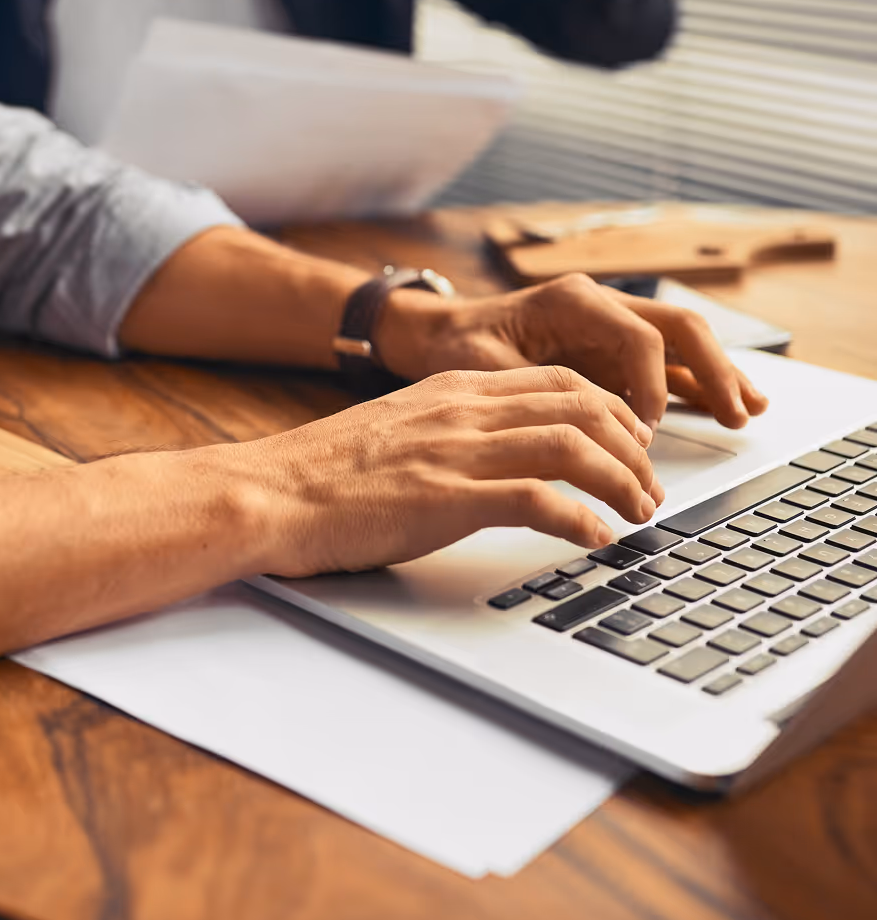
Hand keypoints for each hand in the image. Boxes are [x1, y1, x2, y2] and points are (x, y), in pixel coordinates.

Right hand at [232, 366, 662, 578]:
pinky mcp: (446, 498)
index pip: (559, 379)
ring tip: (640, 512)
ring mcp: (456, 450)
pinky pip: (537, 499)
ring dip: (621, 480)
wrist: (269, 492)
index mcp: (454, 387)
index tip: (631, 442)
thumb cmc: (324, 472)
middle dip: (632, 444)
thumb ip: (449, 428)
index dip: (611, 409)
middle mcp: (464, 408)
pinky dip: (580, 518)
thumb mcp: (398, 427)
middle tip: (650, 484)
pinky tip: (595, 539)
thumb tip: (495, 455)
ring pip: (572, 445)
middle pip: (581, 404)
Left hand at [375, 273, 768, 430]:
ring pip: (682, 345)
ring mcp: (612, 327)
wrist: (441, 333)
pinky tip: (724, 407)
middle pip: (678, 329)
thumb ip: (532, 387)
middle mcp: (601, 306)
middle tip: (737, 411)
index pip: (638, 334)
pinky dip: (696, 386)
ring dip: (717, 376)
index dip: (653, 381)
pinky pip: (667, 366)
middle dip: (713, 369)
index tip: (650, 427)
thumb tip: (584, 424)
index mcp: (573, 301)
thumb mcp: (483, 366)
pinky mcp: (614, 352)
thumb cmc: (457, 346)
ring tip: (750, 410)